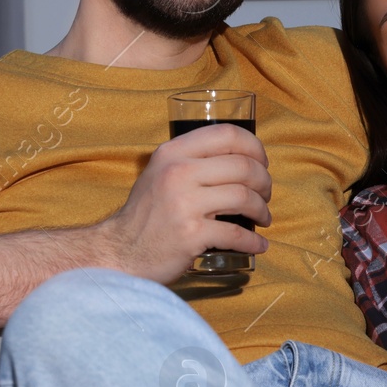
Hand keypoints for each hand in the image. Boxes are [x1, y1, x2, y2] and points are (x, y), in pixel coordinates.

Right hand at [91, 122, 271, 282]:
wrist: (120, 251)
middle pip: (243, 166)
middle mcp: (178, 172)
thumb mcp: (160, 173)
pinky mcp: (191, 234)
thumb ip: (191, 160)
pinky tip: (259, 244)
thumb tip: (238, 158)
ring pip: (244, 197)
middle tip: (266, 195)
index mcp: (173, 153)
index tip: (261, 163)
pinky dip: (254, 241)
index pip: (226, 134)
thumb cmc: (147, 214)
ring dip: (262, 210)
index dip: (254, 147)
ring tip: (264, 218)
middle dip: (264, 182)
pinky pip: (236, 234)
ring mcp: (184, 203)